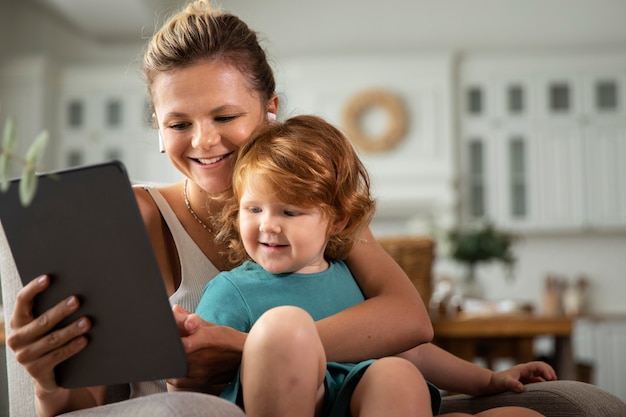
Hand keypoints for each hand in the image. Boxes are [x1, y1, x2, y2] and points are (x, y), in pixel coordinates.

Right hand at [6, 275, 90, 394]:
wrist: (47, 372)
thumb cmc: (49, 337)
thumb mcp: (46, 323)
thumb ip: (51, 307)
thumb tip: (74, 290)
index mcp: (17, 321)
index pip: (22, 300)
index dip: (34, 288)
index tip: (48, 278)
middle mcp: (17, 338)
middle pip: (42, 321)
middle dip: (60, 311)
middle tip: (76, 301)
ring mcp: (25, 356)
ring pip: (51, 340)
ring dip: (70, 330)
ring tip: (87, 322)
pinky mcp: (36, 370)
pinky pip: (57, 356)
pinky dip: (72, 347)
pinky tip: (84, 340)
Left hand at [167, 305, 245, 391]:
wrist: (244, 356)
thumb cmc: (227, 339)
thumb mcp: (210, 325)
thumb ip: (189, 318)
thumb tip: (174, 309)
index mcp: (204, 337)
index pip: (178, 341)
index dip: (168, 338)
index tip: (164, 334)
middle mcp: (201, 356)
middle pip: (173, 354)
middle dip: (167, 349)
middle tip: (166, 344)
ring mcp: (200, 370)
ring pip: (174, 367)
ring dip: (169, 361)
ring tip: (171, 354)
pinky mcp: (200, 381)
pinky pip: (178, 381)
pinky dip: (172, 374)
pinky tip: (175, 367)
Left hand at [488, 361, 557, 393]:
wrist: (492, 384)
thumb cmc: (498, 382)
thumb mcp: (505, 382)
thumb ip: (512, 384)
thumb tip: (521, 388)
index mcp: (523, 368)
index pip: (538, 365)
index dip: (546, 370)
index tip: (550, 378)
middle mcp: (527, 371)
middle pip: (543, 368)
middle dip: (550, 373)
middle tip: (555, 382)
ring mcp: (527, 377)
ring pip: (541, 376)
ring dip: (548, 380)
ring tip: (554, 388)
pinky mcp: (527, 383)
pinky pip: (538, 383)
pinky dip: (544, 386)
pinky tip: (546, 392)